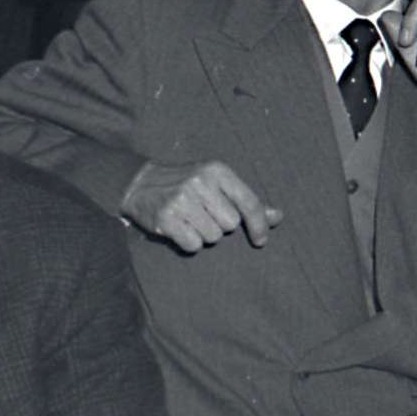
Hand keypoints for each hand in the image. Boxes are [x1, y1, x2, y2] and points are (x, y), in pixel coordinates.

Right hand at [121, 158, 281, 253]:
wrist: (139, 183)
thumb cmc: (185, 185)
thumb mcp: (216, 184)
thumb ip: (245, 201)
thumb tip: (277, 216)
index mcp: (216, 170)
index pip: (248, 202)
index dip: (258, 224)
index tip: (261, 240)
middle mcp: (200, 182)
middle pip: (230, 224)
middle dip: (220, 226)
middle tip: (203, 215)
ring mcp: (181, 200)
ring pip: (212, 237)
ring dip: (203, 235)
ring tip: (189, 220)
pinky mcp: (165, 218)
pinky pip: (193, 245)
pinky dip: (188, 243)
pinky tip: (178, 229)